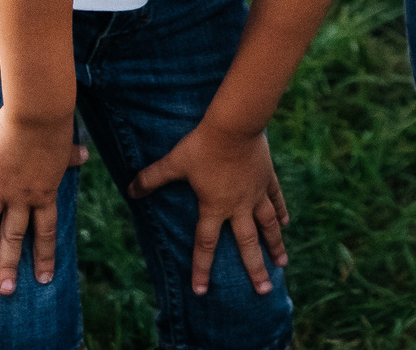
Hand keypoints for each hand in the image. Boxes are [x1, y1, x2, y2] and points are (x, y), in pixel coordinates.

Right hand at [0, 109, 88, 294]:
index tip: (42, 279)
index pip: (45, 232)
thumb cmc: (56, 127)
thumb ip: (69, 158)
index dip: (44, 256)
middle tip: (5, 290)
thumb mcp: (65, 147)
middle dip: (8, 265)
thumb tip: (83, 156)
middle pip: (13, 237)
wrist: (39, 112)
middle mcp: (21, 196)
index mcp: (43, 194)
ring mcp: (0, 185)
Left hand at [128, 122, 290, 296]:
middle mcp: (238, 206)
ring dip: (274, 245)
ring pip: (268, 225)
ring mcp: (255, 192)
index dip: (201, 269)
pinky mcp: (266, 177)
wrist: (235, 125)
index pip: (205, 245)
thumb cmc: (203, 145)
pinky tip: (285, 223)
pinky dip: (280, 212)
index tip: (201, 291)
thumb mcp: (175, 162)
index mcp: (214, 207)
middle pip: (247, 244)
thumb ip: (152, 178)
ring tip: (282, 264)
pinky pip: (275, 199)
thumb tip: (130, 190)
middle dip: (255, 269)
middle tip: (263, 291)